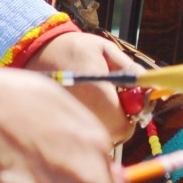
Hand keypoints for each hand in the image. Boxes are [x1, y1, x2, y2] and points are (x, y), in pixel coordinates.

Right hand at [24, 32, 139, 144]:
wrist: (36, 51)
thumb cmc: (72, 47)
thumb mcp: (104, 49)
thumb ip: (128, 67)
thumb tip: (147, 82)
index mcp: (98, 96)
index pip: (126, 125)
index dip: (132, 113)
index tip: (129, 98)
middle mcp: (84, 116)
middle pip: (113, 134)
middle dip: (119, 117)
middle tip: (112, 94)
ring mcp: (70, 123)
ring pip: (98, 135)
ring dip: (104, 120)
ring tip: (94, 94)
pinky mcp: (59, 125)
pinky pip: (81, 133)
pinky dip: (87, 121)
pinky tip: (81, 101)